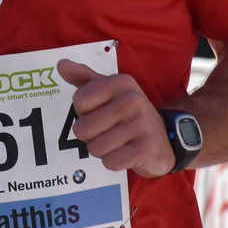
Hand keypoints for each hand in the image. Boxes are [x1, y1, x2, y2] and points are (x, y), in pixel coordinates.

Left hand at [56, 59, 175, 175]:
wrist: (166, 136)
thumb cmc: (128, 113)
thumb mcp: (109, 91)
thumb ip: (83, 77)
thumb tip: (61, 64)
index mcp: (120, 82)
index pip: (79, 101)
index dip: (84, 113)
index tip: (100, 112)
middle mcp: (132, 99)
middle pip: (83, 129)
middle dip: (90, 136)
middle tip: (108, 131)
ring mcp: (141, 124)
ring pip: (95, 148)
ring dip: (102, 151)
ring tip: (118, 142)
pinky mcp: (147, 148)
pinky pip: (111, 162)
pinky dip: (114, 162)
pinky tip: (126, 153)